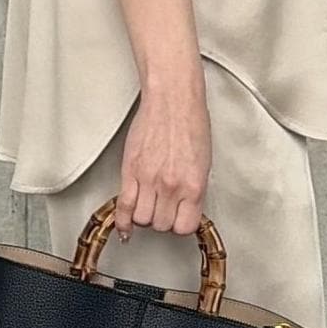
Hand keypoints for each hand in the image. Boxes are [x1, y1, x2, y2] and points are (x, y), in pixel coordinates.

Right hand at [114, 78, 210, 240]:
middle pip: (161, 225)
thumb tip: (185, 207)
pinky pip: (123, 206)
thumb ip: (192, 189)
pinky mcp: (130, 171)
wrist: (172, 100)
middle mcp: (171, 186)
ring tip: (148, 205)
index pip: (185, 226)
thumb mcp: (203, 163)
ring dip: (144, 216)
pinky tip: (125, 227)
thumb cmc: (190, 123)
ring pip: (142, 218)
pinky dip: (122, 221)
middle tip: (163, 208)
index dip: (181, 224)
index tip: (178, 219)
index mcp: (194, 185)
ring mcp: (149, 180)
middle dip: (162, 219)